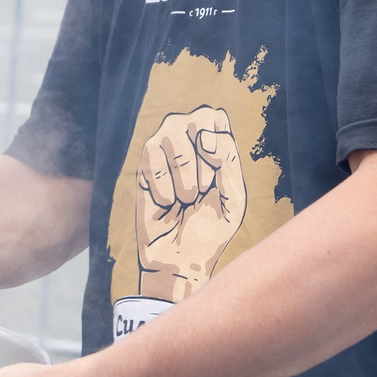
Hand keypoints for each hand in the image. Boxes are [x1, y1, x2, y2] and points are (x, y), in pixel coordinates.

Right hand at [131, 106, 245, 300]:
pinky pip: (150, 157)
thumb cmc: (211, 231)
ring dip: (183, 175)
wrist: (180, 259)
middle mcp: (188, 141)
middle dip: (201, 163)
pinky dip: (163, 185)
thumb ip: (229, 162)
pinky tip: (168, 204)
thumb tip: (204, 137)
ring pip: (171, 133)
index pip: (213, 117)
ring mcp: (163, 151)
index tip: (216, 176)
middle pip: (194, 120)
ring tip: (185, 200)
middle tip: (201, 193)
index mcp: (215, 147)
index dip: (215, 142)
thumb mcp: (233, 198)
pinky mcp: (142, 167)